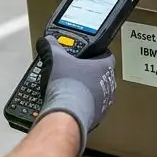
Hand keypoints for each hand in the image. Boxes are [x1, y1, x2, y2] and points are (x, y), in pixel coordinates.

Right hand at [36, 38, 116, 155]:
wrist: (67, 113)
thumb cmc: (68, 86)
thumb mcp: (56, 59)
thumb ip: (52, 47)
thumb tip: (48, 41)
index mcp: (105, 67)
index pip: (106, 55)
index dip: (95, 53)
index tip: (87, 54)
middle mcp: (109, 84)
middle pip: (101, 74)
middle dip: (88, 73)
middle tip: (74, 72)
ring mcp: (104, 101)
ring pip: (97, 91)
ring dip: (86, 90)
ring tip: (70, 88)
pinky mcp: (97, 115)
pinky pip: (91, 106)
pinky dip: (82, 104)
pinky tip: (70, 103)